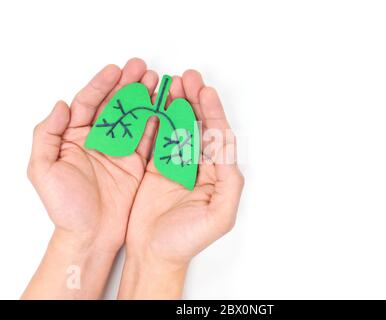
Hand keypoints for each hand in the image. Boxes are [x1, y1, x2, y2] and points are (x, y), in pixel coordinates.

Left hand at [23, 58, 159, 298]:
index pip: (88, 103)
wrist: (90, 236)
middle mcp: (98, 141)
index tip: (116, 70)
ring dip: (145, 98)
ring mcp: (119, 151)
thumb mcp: (43, 170)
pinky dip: (157, 123)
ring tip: (157, 82)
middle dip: (128, 85)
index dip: (102, 85)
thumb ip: (47, 135)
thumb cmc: (65, 208)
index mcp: (73, 138)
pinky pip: (149, 139)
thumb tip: (61, 105)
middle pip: (114, 105)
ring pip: (133, 118)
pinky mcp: (137, 164)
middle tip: (142, 68)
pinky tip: (164, 108)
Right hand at [118, 70, 243, 298]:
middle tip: (188, 78)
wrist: (153, 254)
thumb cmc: (186, 241)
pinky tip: (155, 103)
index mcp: (218, 175)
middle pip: (200, 125)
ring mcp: (177, 164)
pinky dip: (157, 119)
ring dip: (177, 104)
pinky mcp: (156, 167)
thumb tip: (230, 154)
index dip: (214, 112)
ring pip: (179, 126)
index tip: (205, 92)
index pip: (219, 137)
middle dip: (196, 100)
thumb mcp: (218, 218)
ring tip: (172, 83)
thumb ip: (230, 186)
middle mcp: (200, 166)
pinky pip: (158, 137)